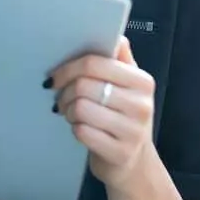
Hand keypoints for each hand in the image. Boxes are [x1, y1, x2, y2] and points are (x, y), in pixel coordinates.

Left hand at [48, 37, 155, 191]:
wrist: (135, 164)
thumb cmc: (125, 118)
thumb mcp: (129, 87)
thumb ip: (120, 60)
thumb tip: (116, 35)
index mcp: (142, 82)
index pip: (97, 63)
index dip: (69, 67)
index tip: (56, 75)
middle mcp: (141, 104)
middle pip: (84, 85)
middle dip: (65, 91)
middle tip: (61, 97)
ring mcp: (132, 130)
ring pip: (80, 108)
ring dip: (68, 111)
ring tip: (71, 113)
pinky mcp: (119, 152)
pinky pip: (82, 132)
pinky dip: (75, 129)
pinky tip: (79, 128)